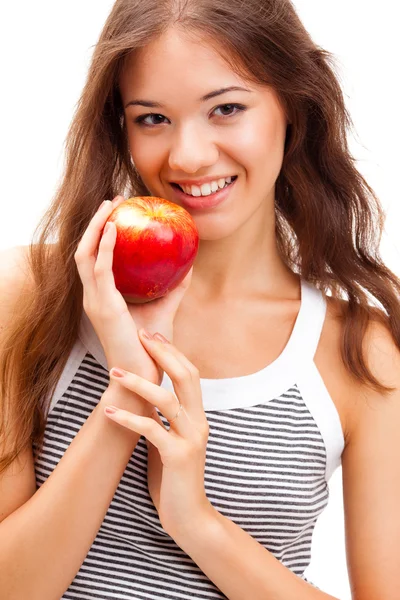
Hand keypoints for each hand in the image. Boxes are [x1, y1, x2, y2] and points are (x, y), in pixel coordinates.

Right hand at [74, 196, 191, 406]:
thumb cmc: (150, 347)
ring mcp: (94, 301)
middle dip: (94, 222)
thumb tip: (190, 265)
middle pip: (84, 250)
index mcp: (102, 297)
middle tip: (111, 199)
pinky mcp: (103, 306)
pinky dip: (105, 246)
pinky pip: (100, 269)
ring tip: (110, 205)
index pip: (94, 258)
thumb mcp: (163, 310)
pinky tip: (115, 228)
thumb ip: (173, 288)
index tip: (115, 211)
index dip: (99, 233)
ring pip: (85, 254)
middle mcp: (93, 296)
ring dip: (95, 227)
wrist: (143, 375)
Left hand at [103, 329, 213, 535]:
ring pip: (167, 400)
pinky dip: (129, 418)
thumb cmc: (175, 477)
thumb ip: (164, 418)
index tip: (151, 334)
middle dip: (162, 353)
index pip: (190, 373)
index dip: (172, 351)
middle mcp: (199, 422)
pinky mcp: (179, 457)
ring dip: (139, 383)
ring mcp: (191, 439)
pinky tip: (108, 412)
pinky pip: (152, 430)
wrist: (190, 516)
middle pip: (186, 376)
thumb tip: (143, 396)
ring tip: (114, 372)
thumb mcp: (171, 439)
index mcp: (198, 416)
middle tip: (139, 336)